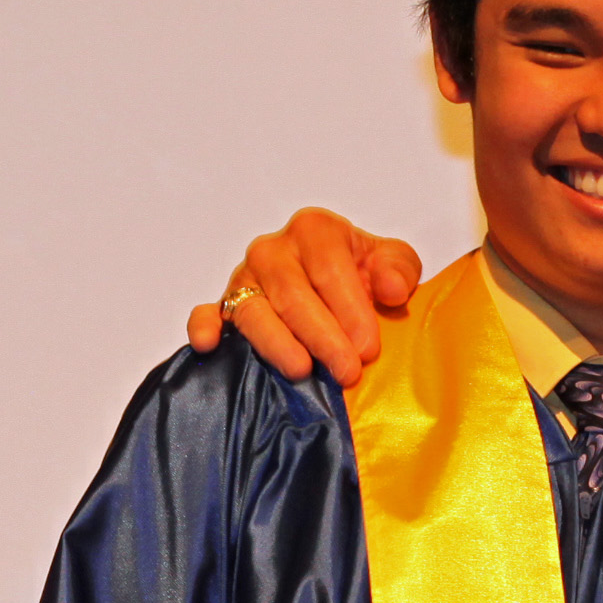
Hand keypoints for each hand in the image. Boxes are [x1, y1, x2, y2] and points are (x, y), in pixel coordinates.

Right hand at [183, 208, 425, 387]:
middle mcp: (273, 250)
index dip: (350, 309)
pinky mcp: (225, 304)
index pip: (330, 269)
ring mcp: (245, 277)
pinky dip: (204, 326)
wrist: (337, 287)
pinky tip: (208, 344)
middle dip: (322, 336)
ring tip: (300, 370)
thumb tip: (391, 288)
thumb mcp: (392, 263)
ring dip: (276, 343)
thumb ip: (399, 269)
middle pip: (292, 293)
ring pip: (253, 310)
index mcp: (314, 230)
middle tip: (346, 372)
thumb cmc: (363, 274)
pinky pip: (208, 312)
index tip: (368, 348)